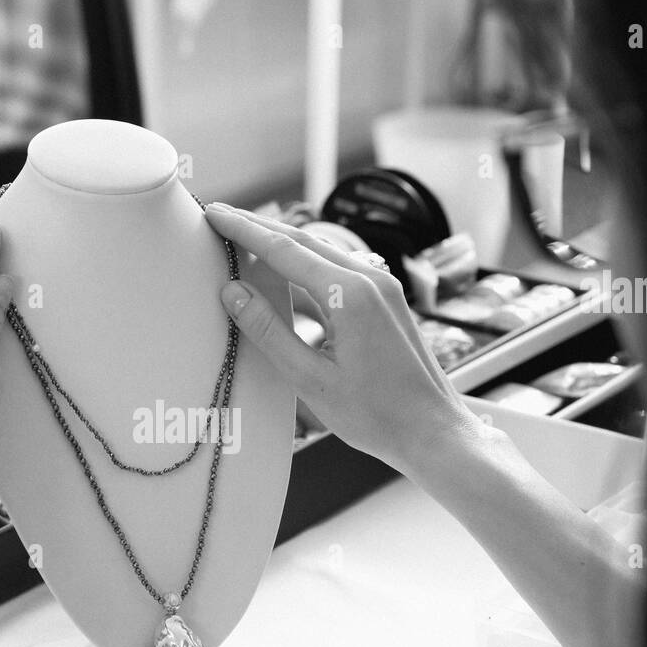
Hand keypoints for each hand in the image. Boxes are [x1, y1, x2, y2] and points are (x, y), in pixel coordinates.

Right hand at [204, 204, 484, 480]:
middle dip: (259, 228)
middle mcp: (370, 279)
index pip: (283, 249)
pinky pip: (339, 270)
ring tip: (244, 242)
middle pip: (303, 241)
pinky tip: (286, 273)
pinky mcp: (386, 300)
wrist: (433, 431)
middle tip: (220, 219)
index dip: (244, 230)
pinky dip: (306, 266)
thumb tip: (233, 293)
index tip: (213, 215)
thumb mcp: (311, 380)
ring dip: (282, 245)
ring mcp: (382, 287)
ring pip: (322, 253)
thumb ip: (269, 332)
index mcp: (350, 294)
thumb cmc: (377, 415)